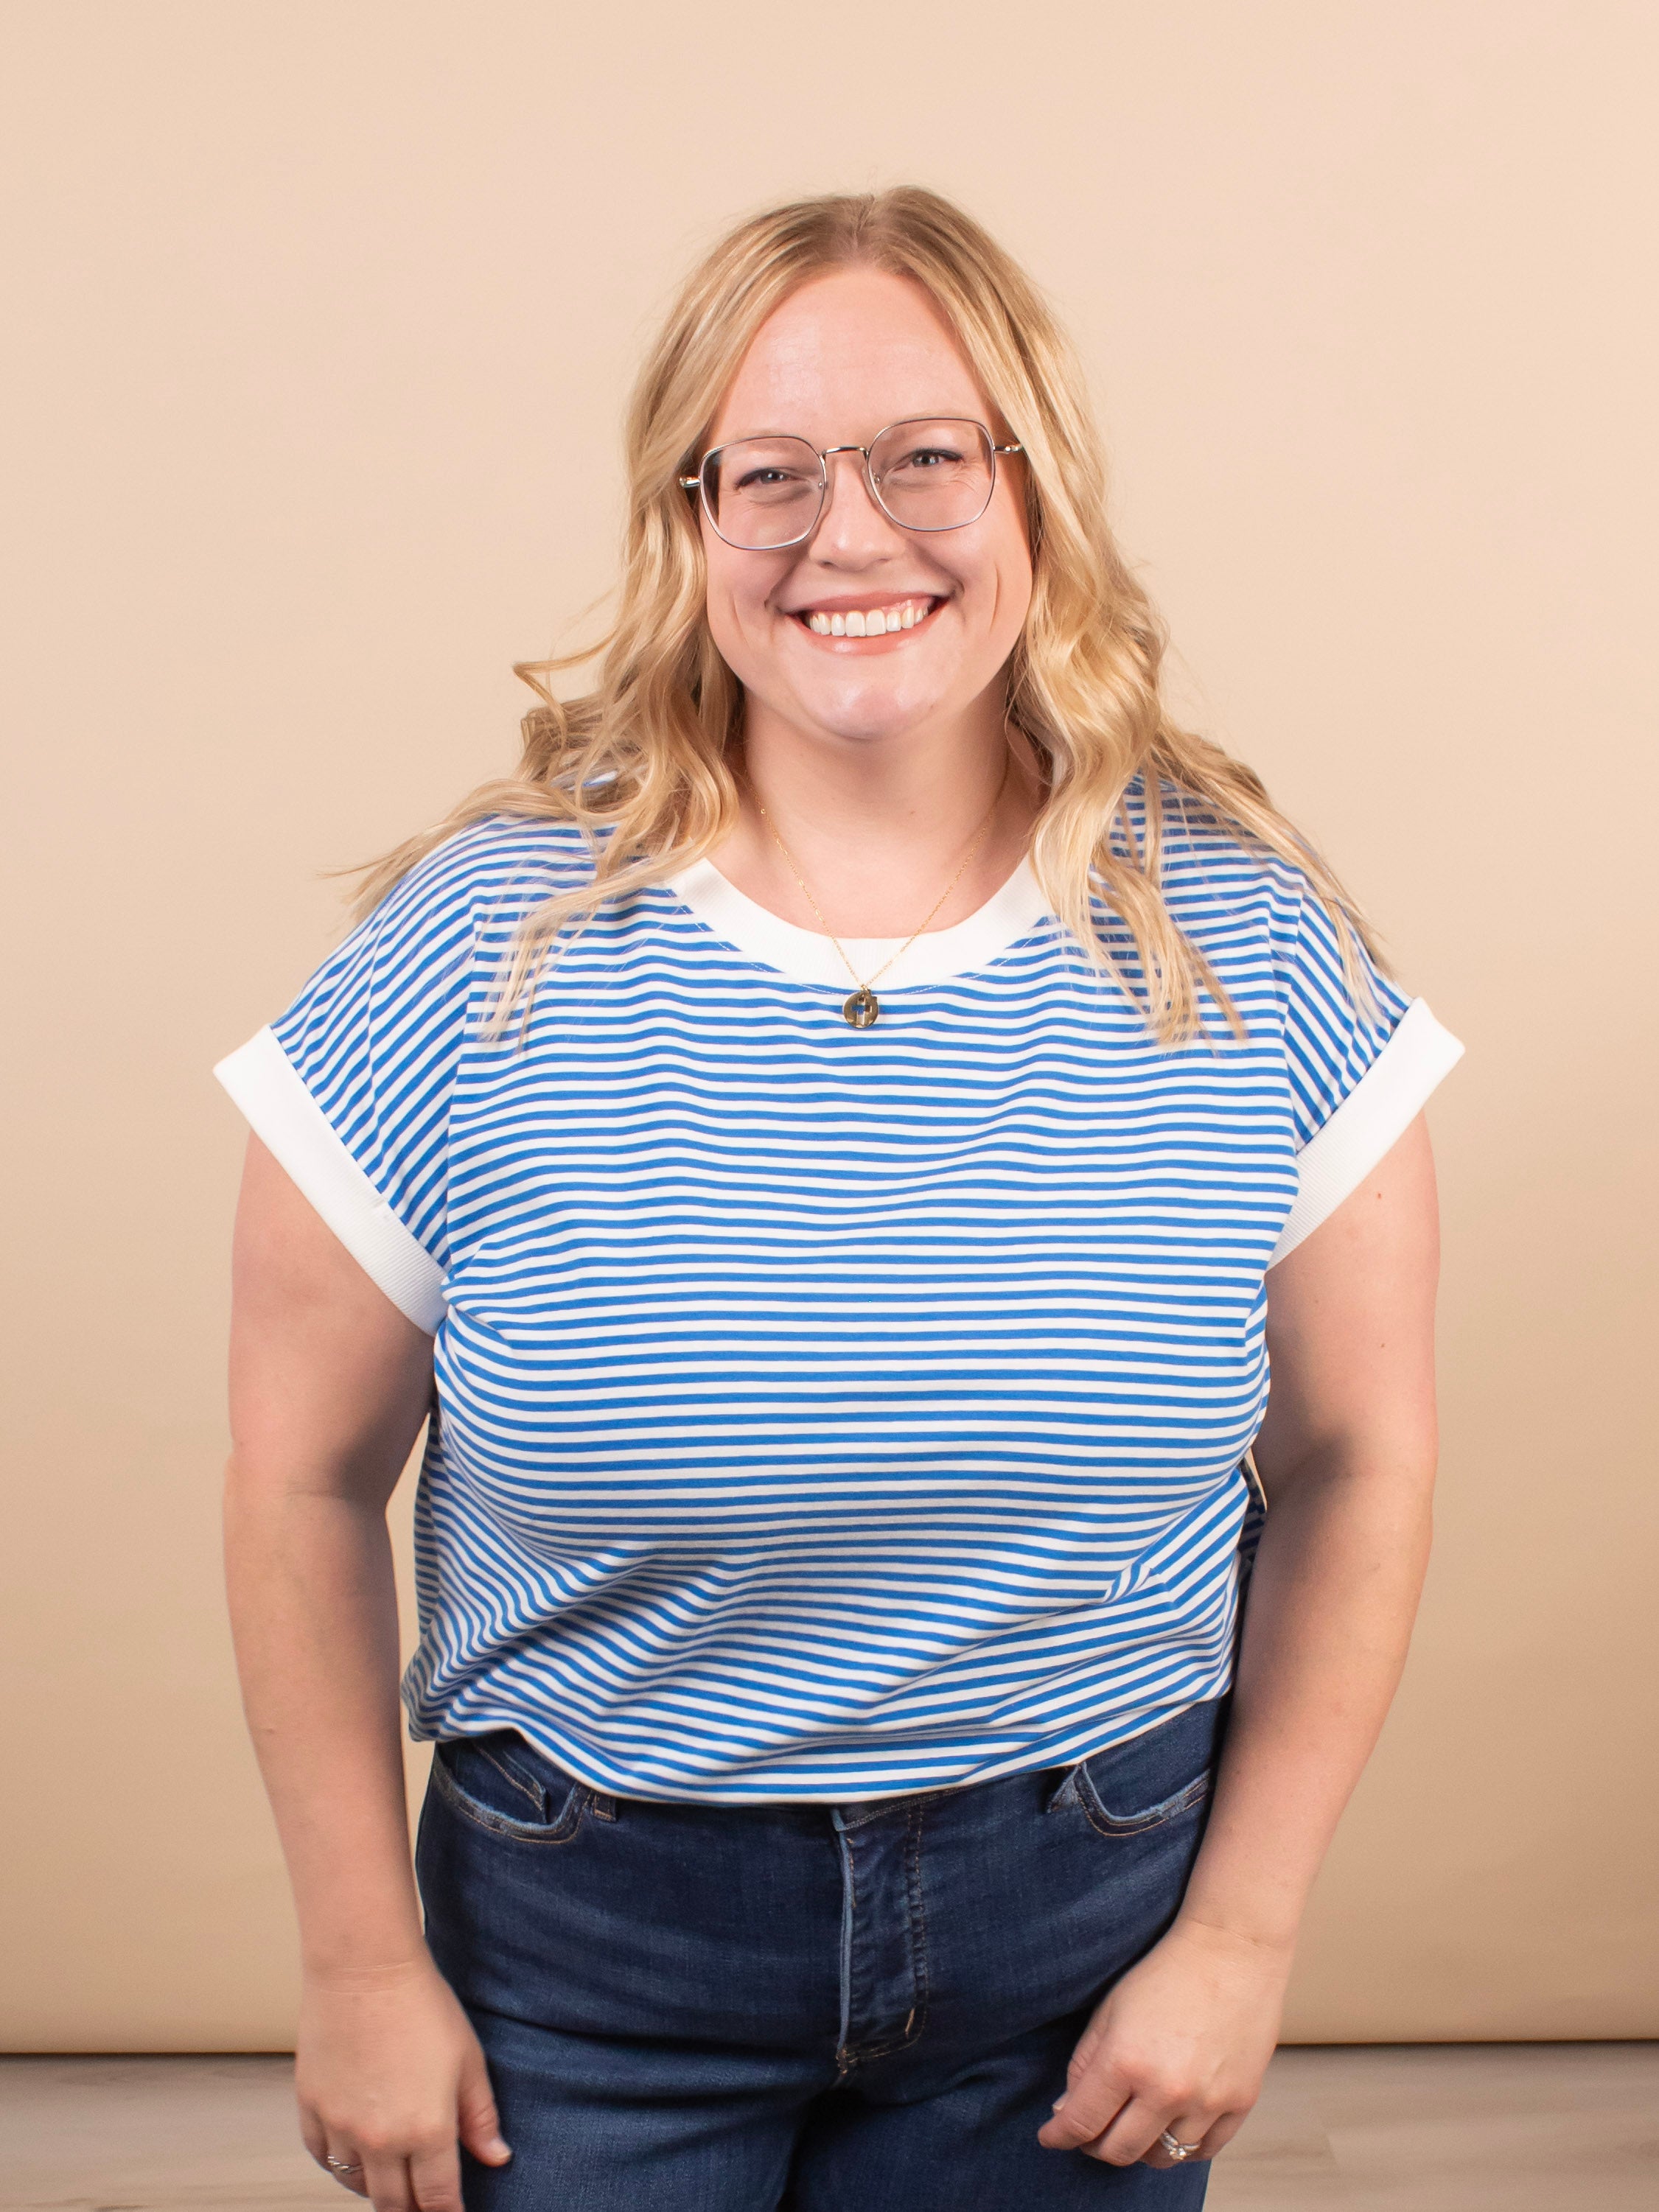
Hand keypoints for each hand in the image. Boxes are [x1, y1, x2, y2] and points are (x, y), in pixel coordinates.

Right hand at [296, 1953, 510, 2210]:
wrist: (365, 1967)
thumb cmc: (423, 2006)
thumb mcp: (468, 2059)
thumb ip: (480, 2116)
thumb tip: (497, 2158)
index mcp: (427, 2129)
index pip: (438, 2200)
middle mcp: (380, 2139)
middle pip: (394, 2205)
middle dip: (412, 2210)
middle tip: (423, 2202)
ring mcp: (341, 2127)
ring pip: (356, 2185)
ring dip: (376, 2187)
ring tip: (393, 2175)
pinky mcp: (311, 2109)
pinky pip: (322, 2157)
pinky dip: (340, 2163)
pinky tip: (357, 2151)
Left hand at [1037, 1914, 1291, 2167]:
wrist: (1232, 1951)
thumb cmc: (1165, 1974)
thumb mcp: (1109, 2010)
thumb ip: (1083, 2065)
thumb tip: (1066, 2113)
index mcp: (1126, 2061)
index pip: (1081, 2123)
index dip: (1058, 2136)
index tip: (1050, 2137)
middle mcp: (1167, 2090)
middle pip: (1119, 2151)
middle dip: (1096, 2144)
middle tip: (1091, 2130)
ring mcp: (1207, 2101)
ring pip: (1162, 2158)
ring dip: (1140, 2146)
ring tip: (1133, 2122)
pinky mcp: (1239, 2103)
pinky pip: (1204, 2152)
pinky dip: (1182, 2147)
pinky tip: (1171, 2124)